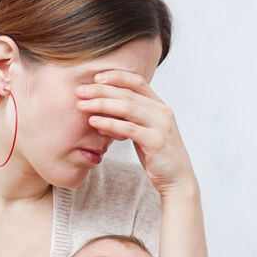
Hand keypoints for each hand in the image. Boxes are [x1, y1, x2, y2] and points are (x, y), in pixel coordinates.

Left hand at [76, 70, 197, 196]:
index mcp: (158, 106)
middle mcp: (162, 111)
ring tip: (81, 105)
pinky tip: (94, 122)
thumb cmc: (155, 155)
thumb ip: (126, 119)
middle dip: (101, 90)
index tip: (95, 77)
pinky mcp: (156, 141)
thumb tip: (99, 112)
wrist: (176, 179)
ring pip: (127, 108)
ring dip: (102, 104)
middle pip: (128, 93)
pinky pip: (129, 128)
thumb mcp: (141, 132)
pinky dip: (109, 123)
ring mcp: (161, 125)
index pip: (137, 81)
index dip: (116, 76)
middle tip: (80, 91)